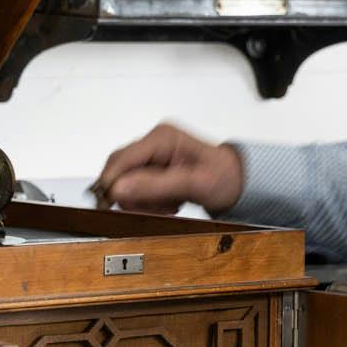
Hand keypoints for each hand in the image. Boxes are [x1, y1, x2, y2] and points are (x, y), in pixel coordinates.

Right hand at [93, 123, 244, 214]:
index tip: (109, 205)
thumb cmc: (224, 177)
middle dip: (132, 196)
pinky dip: (148, 201)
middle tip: (155, 209)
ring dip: (143, 201)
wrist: (237, 181)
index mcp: (162, 138)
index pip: (122, 159)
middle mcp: (153, 142)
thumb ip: (155, 186)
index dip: (112, 183)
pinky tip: (168, 203)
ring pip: (126, 182)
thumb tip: (118, 189)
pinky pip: (137, 188)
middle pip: (119, 171)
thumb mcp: (194, 184)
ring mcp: (152, 154)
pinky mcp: (153, 167)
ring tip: (169, 206)